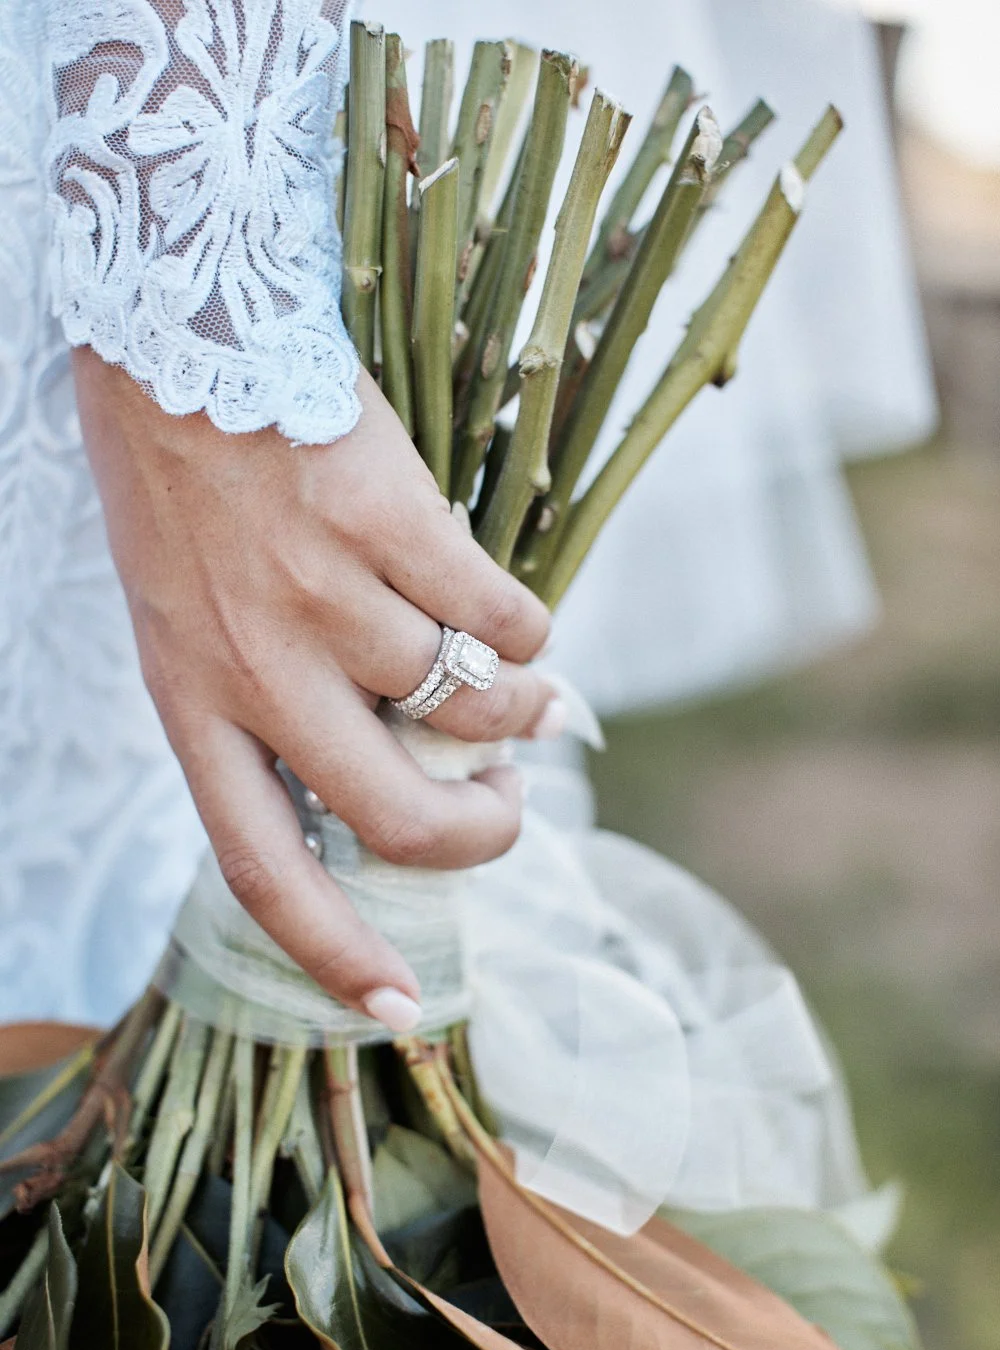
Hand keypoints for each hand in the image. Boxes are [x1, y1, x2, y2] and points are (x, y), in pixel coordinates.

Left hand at [73, 352, 558, 1030]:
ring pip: (464, 707)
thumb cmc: (182, 496)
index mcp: (191, 705)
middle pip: (392, 815)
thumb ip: (270, 710)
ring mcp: (322, 594)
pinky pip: (498, 614)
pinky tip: (520, 622)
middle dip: (479, 837)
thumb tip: (404, 774)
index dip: (335, 952)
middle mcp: (255, 666)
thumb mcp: (187, 625)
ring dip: (517, 718)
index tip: (401, 1006)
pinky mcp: (385, 520)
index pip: (263, 867)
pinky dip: (529, 632)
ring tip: (524, 699)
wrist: (177, 336)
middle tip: (508, 811)